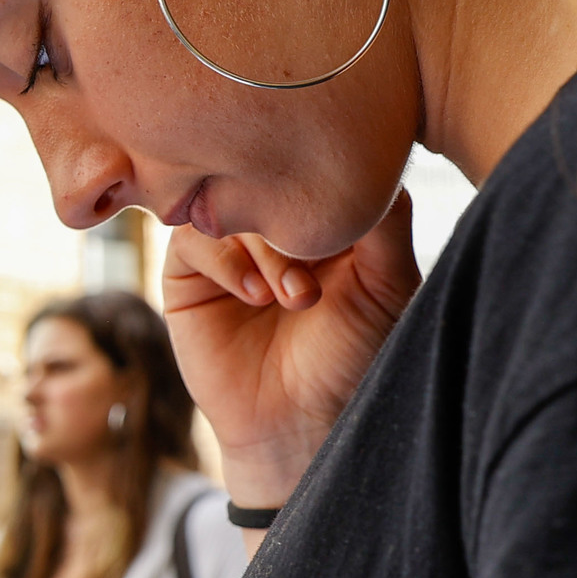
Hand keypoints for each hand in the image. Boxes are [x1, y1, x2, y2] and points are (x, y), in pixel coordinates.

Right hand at [162, 191, 421, 506]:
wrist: (299, 422)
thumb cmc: (353, 357)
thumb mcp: (388, 284)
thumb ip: (387, 218)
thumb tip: (373, 155)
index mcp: (322, 213)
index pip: (316, 161)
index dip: (328, 180)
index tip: (348, 212)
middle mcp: (271, 220)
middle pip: (269, 175)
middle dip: (295, 221)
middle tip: (320, 275)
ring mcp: (229, 242)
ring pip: (232, 203)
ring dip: (266, 248)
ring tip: (293, 299)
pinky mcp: (188, 270)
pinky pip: (193, 236)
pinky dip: (227, 261)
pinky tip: (256, 298)